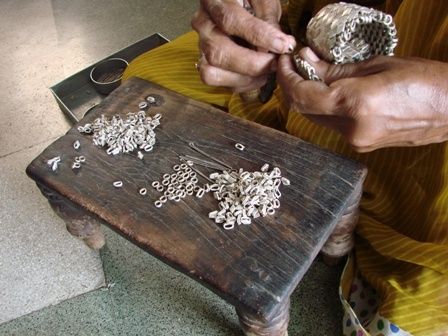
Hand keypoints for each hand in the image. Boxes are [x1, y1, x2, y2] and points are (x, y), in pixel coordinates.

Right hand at [191, 0, 295, 91]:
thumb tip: (278, 46)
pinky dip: (240, 83)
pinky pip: (218, 81)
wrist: (238, 5)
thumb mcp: (263, 0)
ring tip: (268, 72)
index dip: (258, 35)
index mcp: (214, 0)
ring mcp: (201, 46)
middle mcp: (202, 24)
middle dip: (251, 64)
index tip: (282, 45)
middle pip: (218, 52)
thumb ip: (268, 20)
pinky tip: (259, 77)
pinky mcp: (206, 63)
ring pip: (212, 72)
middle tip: (275, 63)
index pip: (230, 21)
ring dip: (244, 78)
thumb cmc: (251, 1)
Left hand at [277, 48, 447, 151]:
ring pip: (317, 118)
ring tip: (312, 73)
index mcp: (356, 104)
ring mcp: (356, 141)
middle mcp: (352, 129)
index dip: (287, 78)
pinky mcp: (361, 145)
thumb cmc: (425, 80)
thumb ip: (336, 69)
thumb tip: (307, 61)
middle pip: (305, 110)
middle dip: (294, 87)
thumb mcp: (377, 65)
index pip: (303, 95)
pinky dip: (325, 107)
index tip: (284, 62)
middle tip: (294, 65)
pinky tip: (331, 91)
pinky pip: (333, 124)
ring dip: (309, 97)